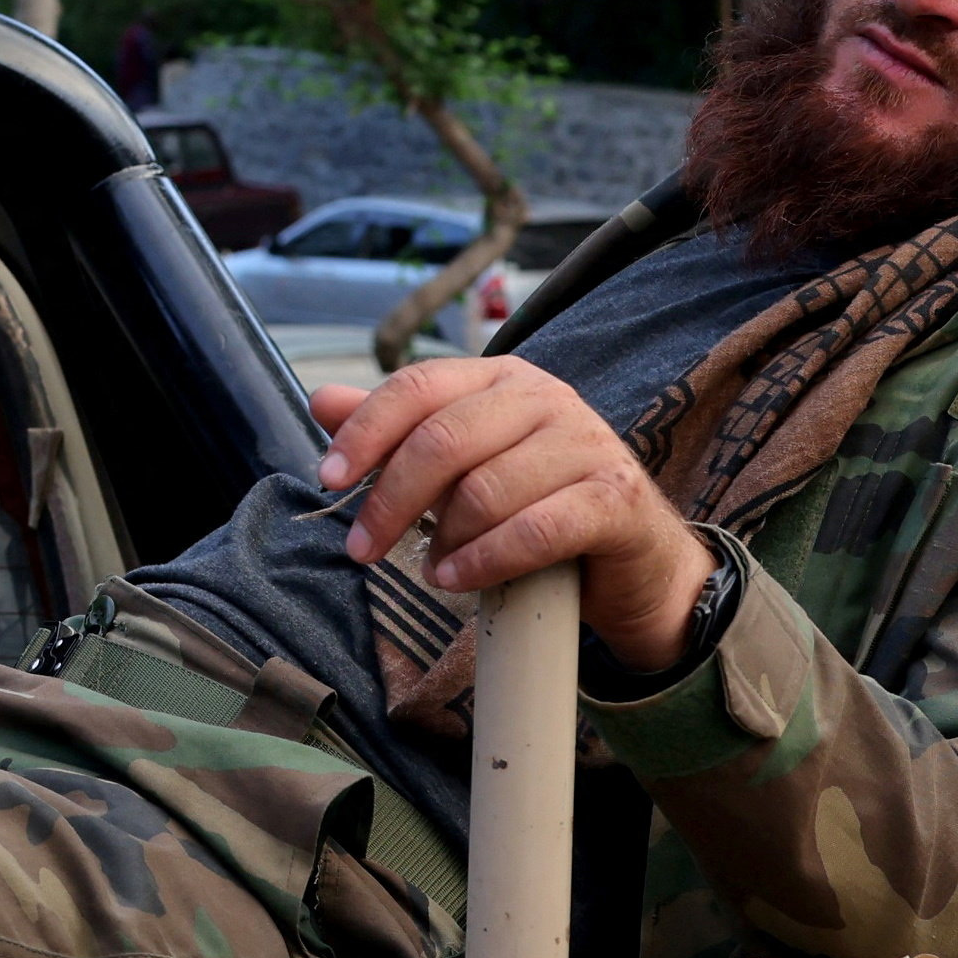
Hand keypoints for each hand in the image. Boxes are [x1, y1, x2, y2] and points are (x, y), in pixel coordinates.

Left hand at [313, 355, 719, 677]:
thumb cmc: (538, 505)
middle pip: (444, 440)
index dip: (366, 431)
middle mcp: (546, 397)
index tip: (329, 478)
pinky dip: (485, 561)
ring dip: (444, 540)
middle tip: (362, 548)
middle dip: (391, 500)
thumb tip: (322, 402)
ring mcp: (587, 443)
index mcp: (501, 378)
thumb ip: (400, 433)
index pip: (417, 386)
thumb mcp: (464, 466)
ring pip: (485, 490)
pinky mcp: (614, 497)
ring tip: (434, 567)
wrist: (635, 562)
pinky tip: (459, 579)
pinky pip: (533, 530)